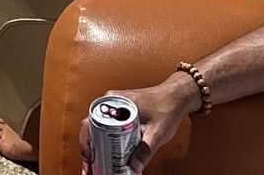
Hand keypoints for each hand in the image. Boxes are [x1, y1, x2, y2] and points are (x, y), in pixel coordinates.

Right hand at [79, 75, 197, 173]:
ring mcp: (115, 106)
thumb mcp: (156, 133)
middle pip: (91, 127)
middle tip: (92, 167)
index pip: (90, 123)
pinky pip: (107, 125)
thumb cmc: (168, 107)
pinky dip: (105, 139)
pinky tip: (108, 153)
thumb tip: (133, 169)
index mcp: (114, 102)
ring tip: (97, 163)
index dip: (86, 143)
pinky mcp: (120, 111)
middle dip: (90, 149)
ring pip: (98, 127)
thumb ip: (144, 151)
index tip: (89, 158)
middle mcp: (111, 102)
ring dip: (96, 145)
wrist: (177, 96)